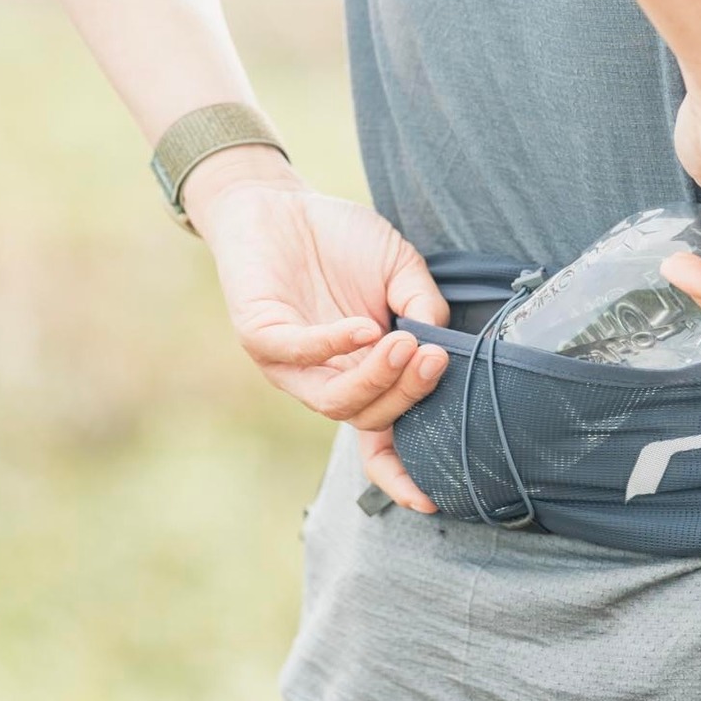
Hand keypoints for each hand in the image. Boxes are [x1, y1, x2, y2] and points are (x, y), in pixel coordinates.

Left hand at [183, 146, 449, 513]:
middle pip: (371, 419)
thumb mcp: (402, 269)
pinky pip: (298, 354)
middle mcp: (328, 380)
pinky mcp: (261, 336)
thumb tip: (439, 339)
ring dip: (375, 379)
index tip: (431, 497)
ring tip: (403, 343)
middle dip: (408, 395)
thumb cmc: (343, 240)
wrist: (282, 202)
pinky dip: (334, 345)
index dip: (401, 473)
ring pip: (336, 400)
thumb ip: (423, 304)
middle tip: (433, 360)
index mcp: (364, 375)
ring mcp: (293, 365)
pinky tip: (365, 327)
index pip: (382, 439)